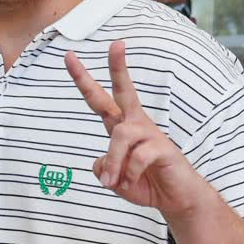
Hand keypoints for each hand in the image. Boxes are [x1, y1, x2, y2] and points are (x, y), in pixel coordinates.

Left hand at [66, 42, 203, 217]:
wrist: (174, 199)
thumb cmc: (144, 183)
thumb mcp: (114, 179)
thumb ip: (103, 167)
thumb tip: (101, 162)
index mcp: (121, 127)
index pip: (100, 100)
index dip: (84, 80)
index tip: (70, 57)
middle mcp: (135, 124)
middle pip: (124, 91)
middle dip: (119, 67)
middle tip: (116, 43)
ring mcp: (150, 134)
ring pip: (120, 135)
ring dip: (113, 162)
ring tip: (111, 182)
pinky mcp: (163, 148)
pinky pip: (138, 156)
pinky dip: (129, 174)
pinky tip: (130, 183)